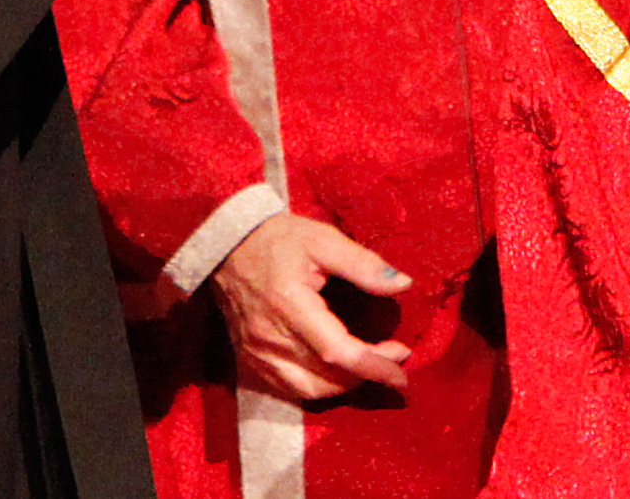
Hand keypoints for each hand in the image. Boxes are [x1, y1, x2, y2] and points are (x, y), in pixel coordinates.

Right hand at [208, 211, 412, 401]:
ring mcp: (256, 352)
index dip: (374, 364)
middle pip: (326, 378)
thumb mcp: (323, 239)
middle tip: (393, 358)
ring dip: (343, 386)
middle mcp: (270, 337)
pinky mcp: (248, 358)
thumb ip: (363, 264)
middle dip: (367, 374)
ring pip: (307, 390)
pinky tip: (334, 373)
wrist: (226, 243)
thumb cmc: (276, 238)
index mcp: (290, 306)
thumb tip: (402, 284)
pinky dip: (316, 387)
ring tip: (368, 367)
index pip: (338, 352)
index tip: (402, 360)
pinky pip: (286, 388)